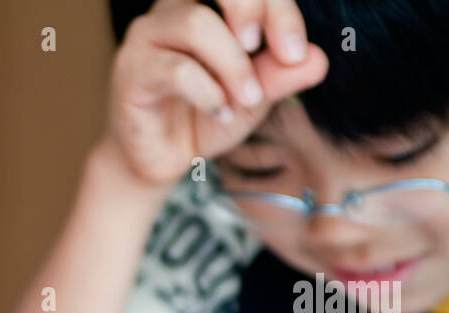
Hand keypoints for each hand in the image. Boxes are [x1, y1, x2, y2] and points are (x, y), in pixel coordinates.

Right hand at [107, 0, 327, 185]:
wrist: (162, 160)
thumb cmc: (205, 116)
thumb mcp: (254, 96)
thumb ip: (281, 75)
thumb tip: (318, 59)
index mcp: (203, 2)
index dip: (277, 7)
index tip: (295, 53)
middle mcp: (172, 9)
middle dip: (256, 12)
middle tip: (280, 56)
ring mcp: (146, 37)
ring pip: (197, 23)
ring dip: (234, 65)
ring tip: (246, 99)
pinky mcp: (131, 71)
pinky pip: (176, 69)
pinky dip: (208, 92)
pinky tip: (220, 112)